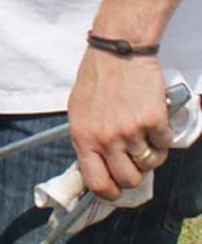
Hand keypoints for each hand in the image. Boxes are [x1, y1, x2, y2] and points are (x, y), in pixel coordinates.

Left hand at [67, 49, 171, 198]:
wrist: (119, 50)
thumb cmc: (97, 77)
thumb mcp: (78, 111)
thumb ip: (87, 138)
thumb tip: (95, 165)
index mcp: (83, 137)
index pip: (97, 183)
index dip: (110, 193)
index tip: (116, 190)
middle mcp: (106, 139)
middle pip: (128, 179)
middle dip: (134, 174)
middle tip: (135, 160)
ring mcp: (131, 132)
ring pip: (149, 164)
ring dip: (150, 155)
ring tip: (145, 137)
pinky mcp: (153, 121)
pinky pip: (164, 145)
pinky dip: (162, 138)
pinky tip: (154, 123)